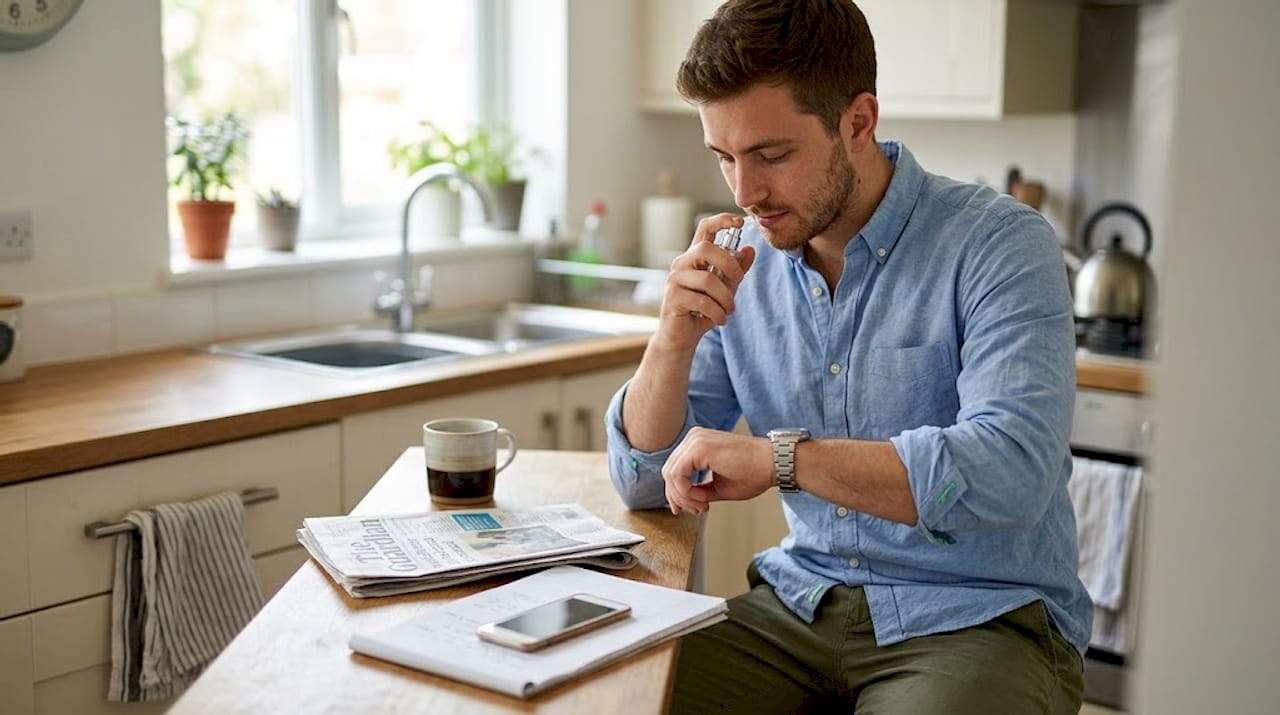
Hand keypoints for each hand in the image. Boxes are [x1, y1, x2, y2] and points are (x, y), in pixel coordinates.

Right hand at [653, 214, 755, 352]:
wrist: (682, 338)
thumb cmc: (702, 311)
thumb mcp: (725, 289)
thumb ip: (736, 271)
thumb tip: (750, 249)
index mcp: (694, 257)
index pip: (704, 228)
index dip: (722, 220)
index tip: (740, 222)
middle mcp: (682, 264)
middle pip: (706, 249)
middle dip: (730, 265)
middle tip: (739, 280)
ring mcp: (675, 280)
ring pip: (708, 280)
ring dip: (726, 298)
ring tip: (729, 310)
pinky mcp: (673, 298)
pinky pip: (702, 301)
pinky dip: (717, 312)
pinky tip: (721, 320)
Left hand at [661, 427, 773, 513]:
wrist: (774, 463)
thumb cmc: (754, 472)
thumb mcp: (719, 485)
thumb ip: (699, 490)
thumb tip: (684, 502)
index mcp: (697, 443)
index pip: (674, 470)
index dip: (677, 494)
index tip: (690, 508)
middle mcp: (693, 438)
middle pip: (668, 472)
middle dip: (678, 497)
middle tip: (695, 510)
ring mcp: (695, 440)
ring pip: (670, 475)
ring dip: (684, 497)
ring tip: (703, 505)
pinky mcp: (699, 447)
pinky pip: (677, 475)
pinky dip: (686, 492)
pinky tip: (704, 499)